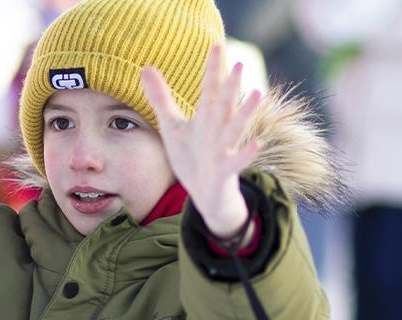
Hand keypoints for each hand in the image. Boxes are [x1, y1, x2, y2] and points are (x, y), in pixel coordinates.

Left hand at [140, 45, 262, 239]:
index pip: (209, 90)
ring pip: (235, 130)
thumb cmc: (191, 155)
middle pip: (223, 106)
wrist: (206, 192)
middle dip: (230, 87)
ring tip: (256, 94)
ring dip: (246, 113)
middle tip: (239, 64)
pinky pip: (236, 161)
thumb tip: (145, 67)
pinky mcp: (225, 170)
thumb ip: (160, 98)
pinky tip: (256, 144)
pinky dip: (245, 154)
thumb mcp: (172, 125)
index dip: (212, 70)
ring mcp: (223, 150)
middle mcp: (217, 131)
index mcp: (206, 118)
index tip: (217, 46)